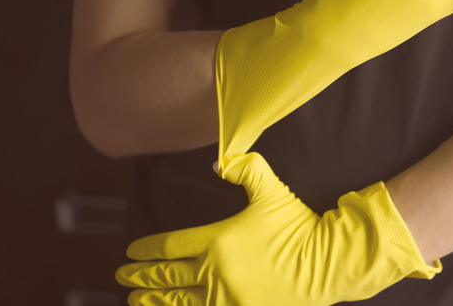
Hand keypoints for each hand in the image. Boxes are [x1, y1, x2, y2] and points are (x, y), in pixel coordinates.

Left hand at [116, 152, 439, 305]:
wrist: (329, 262)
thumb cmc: (300, 228)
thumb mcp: (274, 192)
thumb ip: (246, 170)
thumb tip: (219, 160)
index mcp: (218, 242)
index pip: (170, 247)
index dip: (147, 249)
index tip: (132, 251)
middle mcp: (215, 274)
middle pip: (167, 277)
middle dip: (141, 277)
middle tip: (123, 276)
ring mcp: (227, 300)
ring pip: (178, 304)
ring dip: (153, 301)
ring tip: (135, 300)